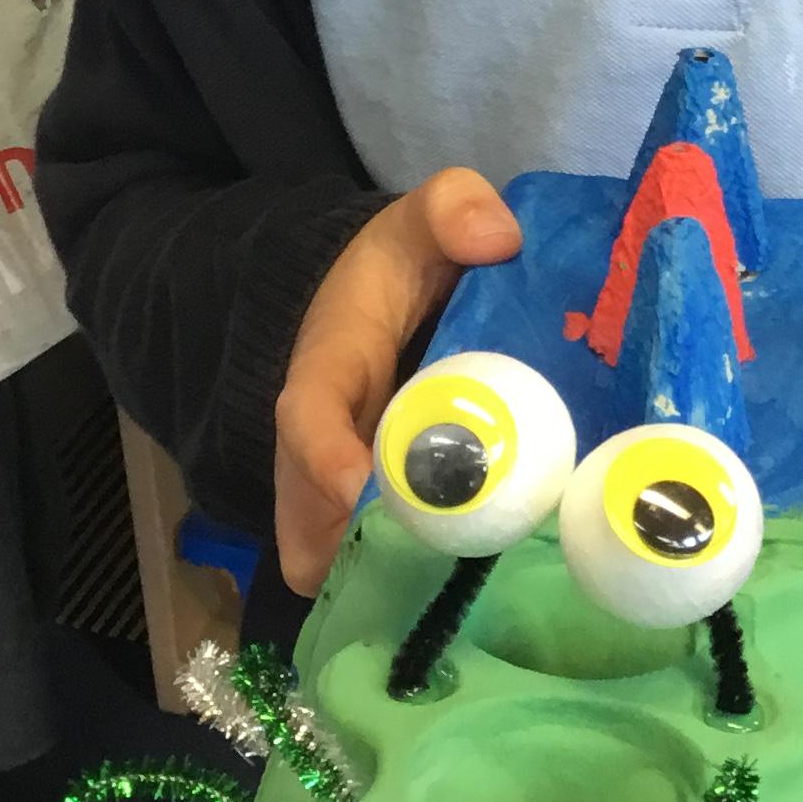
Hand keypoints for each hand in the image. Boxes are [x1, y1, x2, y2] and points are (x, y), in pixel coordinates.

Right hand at [273, 170, 520, 592]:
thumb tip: (497, 236)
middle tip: (450, 568)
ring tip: (475, 590)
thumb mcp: (422, 220)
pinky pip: (375, 570)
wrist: (383, 303)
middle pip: (310, 521)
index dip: (326, 460)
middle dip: (363, 554)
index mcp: (327, 365)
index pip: (305, 417)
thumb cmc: (403, 268)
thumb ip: (454, 207)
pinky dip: (413, 589)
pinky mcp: (373, 517)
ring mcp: (340, 490)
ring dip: (389, 584)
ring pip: (337, 561)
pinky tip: (487, 594)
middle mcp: (322, 443)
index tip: (367, 494)